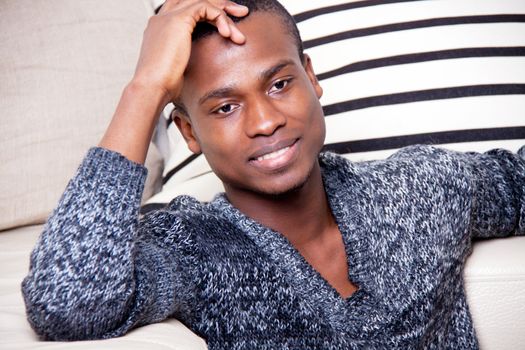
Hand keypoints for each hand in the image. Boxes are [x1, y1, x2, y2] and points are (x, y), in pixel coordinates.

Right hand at [99, 0, 248, 163]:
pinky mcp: (179, 20)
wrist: (152, 88)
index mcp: (161, 29)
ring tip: (239, 33)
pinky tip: (228, 35)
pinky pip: (206, 7)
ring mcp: (169, 17)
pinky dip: (220, 18)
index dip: (209, 13)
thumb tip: (206, 68)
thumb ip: (190, 60)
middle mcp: (163, 18)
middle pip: (195, 0)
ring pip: (203, 2)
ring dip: (226, 13)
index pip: (186, 9)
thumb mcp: (179, 69)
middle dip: (221, 4)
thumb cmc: (162, 86)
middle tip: (241, 13)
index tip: (226, 26)